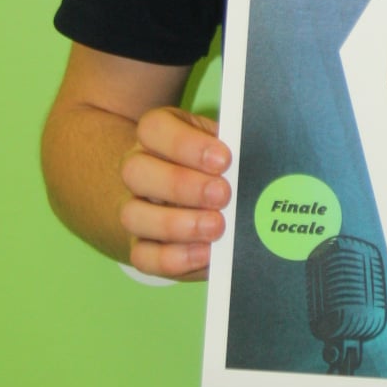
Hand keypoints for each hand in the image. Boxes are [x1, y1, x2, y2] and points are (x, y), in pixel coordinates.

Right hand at [119, 106, 232, 280]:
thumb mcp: (226, 151)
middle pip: (135, 170)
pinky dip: (173, 258)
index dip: (185, 143)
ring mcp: (134, 208)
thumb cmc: (220, 168)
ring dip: (175, 224)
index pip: (154, 129)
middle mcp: (138, 169)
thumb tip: (254, 161)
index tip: (223, 159)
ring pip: (132, 215)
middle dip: (181, 184)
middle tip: (222, 194)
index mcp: (158, 136)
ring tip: (216, 227)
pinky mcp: (141, 245)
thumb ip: (235, 152)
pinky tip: (206, 254)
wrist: (205, 201)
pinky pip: (142, 256)